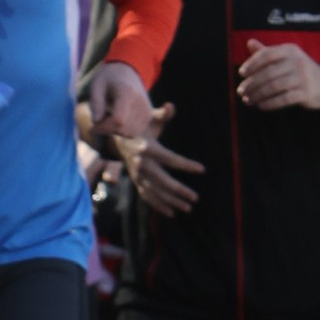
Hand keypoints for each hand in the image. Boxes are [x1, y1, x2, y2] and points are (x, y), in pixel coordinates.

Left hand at [88, 60, 153, 142]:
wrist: (128, 72)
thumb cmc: (109, 78)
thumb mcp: (96, 85)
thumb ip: (96, 102)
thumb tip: (96, 121)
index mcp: (127, 93)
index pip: (118, 120)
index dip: (104, 128)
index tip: (92, 127)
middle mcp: (141, 103)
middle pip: (123, 129)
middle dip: (107, 129)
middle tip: (99, 120)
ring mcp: (147, 111)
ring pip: (129, 133)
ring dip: (115, 131)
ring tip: (108, 117)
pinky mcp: (149, 117)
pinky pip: (134, 132)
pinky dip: (123, 131)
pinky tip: (117, 120)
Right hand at [117, 102, 202, 217]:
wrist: (118, 139)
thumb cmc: (141, 127)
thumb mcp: (149, 118)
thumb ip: (162, 114)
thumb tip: (171, 106)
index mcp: (147, 148)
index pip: (170, 159)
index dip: (186, 165)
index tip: (202, 170)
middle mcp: (141, 164)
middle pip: (163, 181)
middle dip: (180, 191)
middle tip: (195, 197)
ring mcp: (137, 175)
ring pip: (156, 192)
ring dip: (172, 201)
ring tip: (188, 207)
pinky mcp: (136, 182)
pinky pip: (147, 197)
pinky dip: (158, 206)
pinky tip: (172, 213)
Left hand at [237, 38, 319, 113]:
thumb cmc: (300, 70)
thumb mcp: (286, 58)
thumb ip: (267, 52)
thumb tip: (249, 42)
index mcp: (290, 50)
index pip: (267, 54)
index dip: (252, 63)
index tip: (241, 73)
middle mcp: (297, 62)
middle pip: (268, 72)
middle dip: (252, 83)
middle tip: (241, 91)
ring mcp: (303, 78)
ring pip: (274, 87)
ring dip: (258, 95)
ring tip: (247, 100)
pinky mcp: (306, 93)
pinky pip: (283, 99)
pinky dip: (269, 103)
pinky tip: (260, 106)